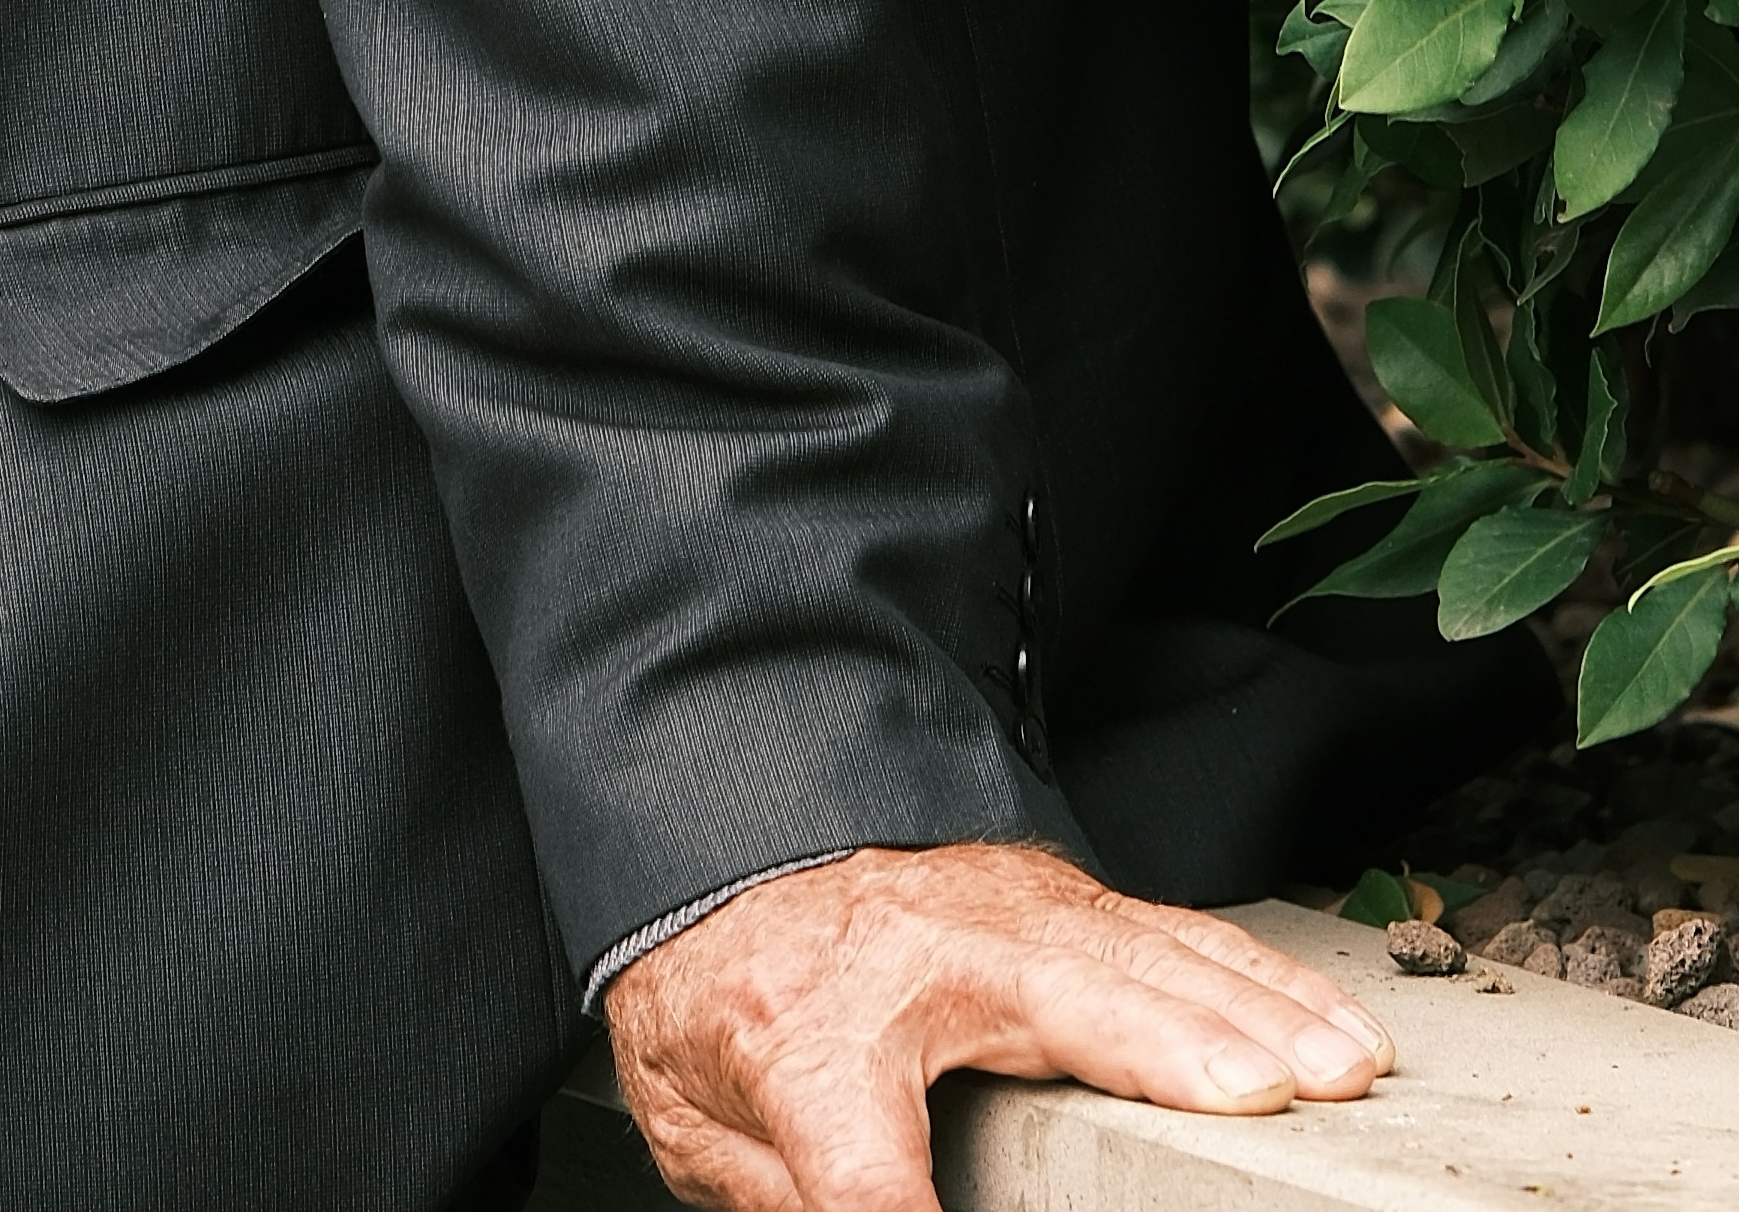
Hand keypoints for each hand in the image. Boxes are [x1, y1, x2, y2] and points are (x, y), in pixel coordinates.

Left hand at [603, 836, 1384, 1211]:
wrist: (718, 856)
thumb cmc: (721, 1003)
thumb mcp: (698, 1123)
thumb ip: (781, 1197)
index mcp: (805, 1041)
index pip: (861, 1165)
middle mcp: (914, 955)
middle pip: (1053, 1002)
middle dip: (1158, 1044)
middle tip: (1259, 1095)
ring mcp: (995, 911)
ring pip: (1138, 956)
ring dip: (1248, 1009)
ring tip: (1336, 1067)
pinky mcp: (1053, 899)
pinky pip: (1170, 933)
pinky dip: (1256, 976)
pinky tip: (1321, 1020)